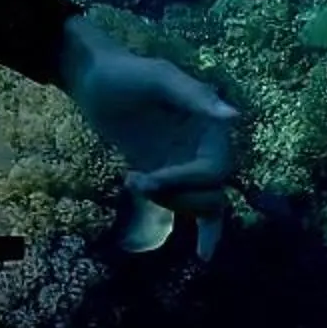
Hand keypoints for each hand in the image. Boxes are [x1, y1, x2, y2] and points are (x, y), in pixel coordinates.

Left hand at [59, 19, 240, 246]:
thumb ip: (193, 95)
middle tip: (136, 183)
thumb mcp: (156, 77)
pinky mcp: (170, 175)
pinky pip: (194, 207)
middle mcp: (206, 146)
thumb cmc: (123, 72)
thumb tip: (234, 115)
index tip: (145, 178)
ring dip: (169, 205)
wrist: (92, 78)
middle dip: (174, 196)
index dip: (183, 180)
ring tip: (133, 181)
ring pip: (201, 204)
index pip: (214, 170)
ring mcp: (188, 162)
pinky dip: (204, 231)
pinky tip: (204, 254)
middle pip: (210, 193)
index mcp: (210, 124)